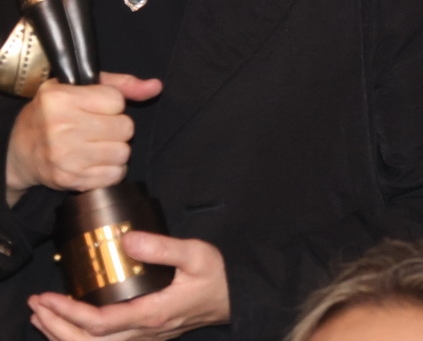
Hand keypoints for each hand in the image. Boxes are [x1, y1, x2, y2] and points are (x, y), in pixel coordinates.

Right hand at [6, 74, 160, 204]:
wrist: (19, 151)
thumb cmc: (54, 114)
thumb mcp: (79, 89)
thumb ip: (121, 84)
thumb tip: (155, 87)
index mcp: (61, 99)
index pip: (117, 101)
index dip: (113, 105)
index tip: (97, 109)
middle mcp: (61, 127)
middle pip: (125, 128)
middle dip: (117, 128)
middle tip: (98, 129)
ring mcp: (64, 156)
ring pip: (123, 152)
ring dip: (115, 150)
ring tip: (96, 145)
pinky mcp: (69, 179)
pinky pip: (114, 175)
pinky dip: (110, 170)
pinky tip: (93, 162)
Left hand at [27, 232, 228, 339]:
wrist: (235, 298)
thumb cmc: (217, 276)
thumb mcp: (196, 254)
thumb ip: (163, 247)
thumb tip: (128, 241)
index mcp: (152, 313)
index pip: (100, 322)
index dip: (69, 313)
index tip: (49, 297)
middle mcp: (144, 332)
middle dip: (56, 326)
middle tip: (36, 306)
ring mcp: (144, 337)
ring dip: (63, 336)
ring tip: (42, 318)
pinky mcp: (144, 336)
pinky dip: (79, 339)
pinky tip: (68, 328)